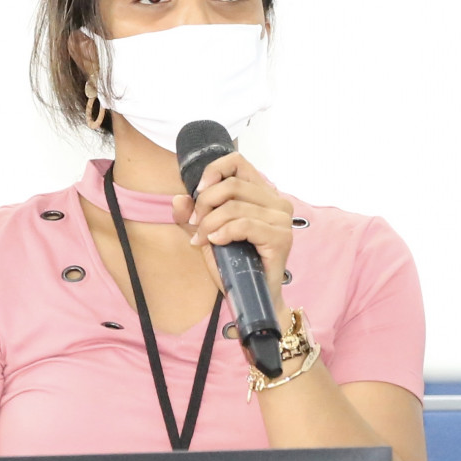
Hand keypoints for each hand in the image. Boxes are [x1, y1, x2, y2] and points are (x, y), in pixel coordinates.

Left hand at [170, 151, 293, 310]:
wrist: (250, 298)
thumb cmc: (233, 265)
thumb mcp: (205, 234)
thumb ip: (191, 216)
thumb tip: (179, 199)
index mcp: (262, 193)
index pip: (238, 162)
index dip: (214, 171)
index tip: (198, 193)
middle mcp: (277, 202)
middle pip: (232, 185)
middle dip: (205, 204)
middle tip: (196, 224)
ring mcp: (282, 219)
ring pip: (235, 206)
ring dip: (210, 222)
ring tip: (203, 238)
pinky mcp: (281, 238)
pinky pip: (244, 224)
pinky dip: (224, 232)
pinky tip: (216, 242)